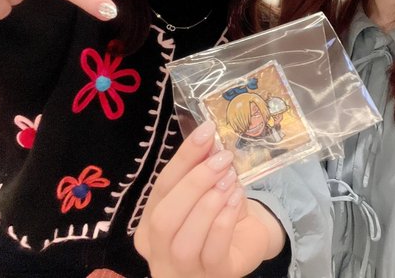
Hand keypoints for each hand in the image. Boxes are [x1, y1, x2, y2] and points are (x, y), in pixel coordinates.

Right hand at [134, 121, 285, 277]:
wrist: (245, 244)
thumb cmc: (217, 216)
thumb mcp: (206, 190)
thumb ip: (201, 169)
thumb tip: (207, 137)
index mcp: (149, 225)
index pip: (160, 188)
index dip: (183, 159)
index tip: (206, 132)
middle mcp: (158, 251)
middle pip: (165, 217)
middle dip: (195, 183)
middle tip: (223, 159)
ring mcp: (183, 271)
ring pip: (183, 240)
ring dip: (209, 204)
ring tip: (230, 181)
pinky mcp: (213, 277)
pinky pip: (212, 252)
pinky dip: (223, 223)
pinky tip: (236, 201)